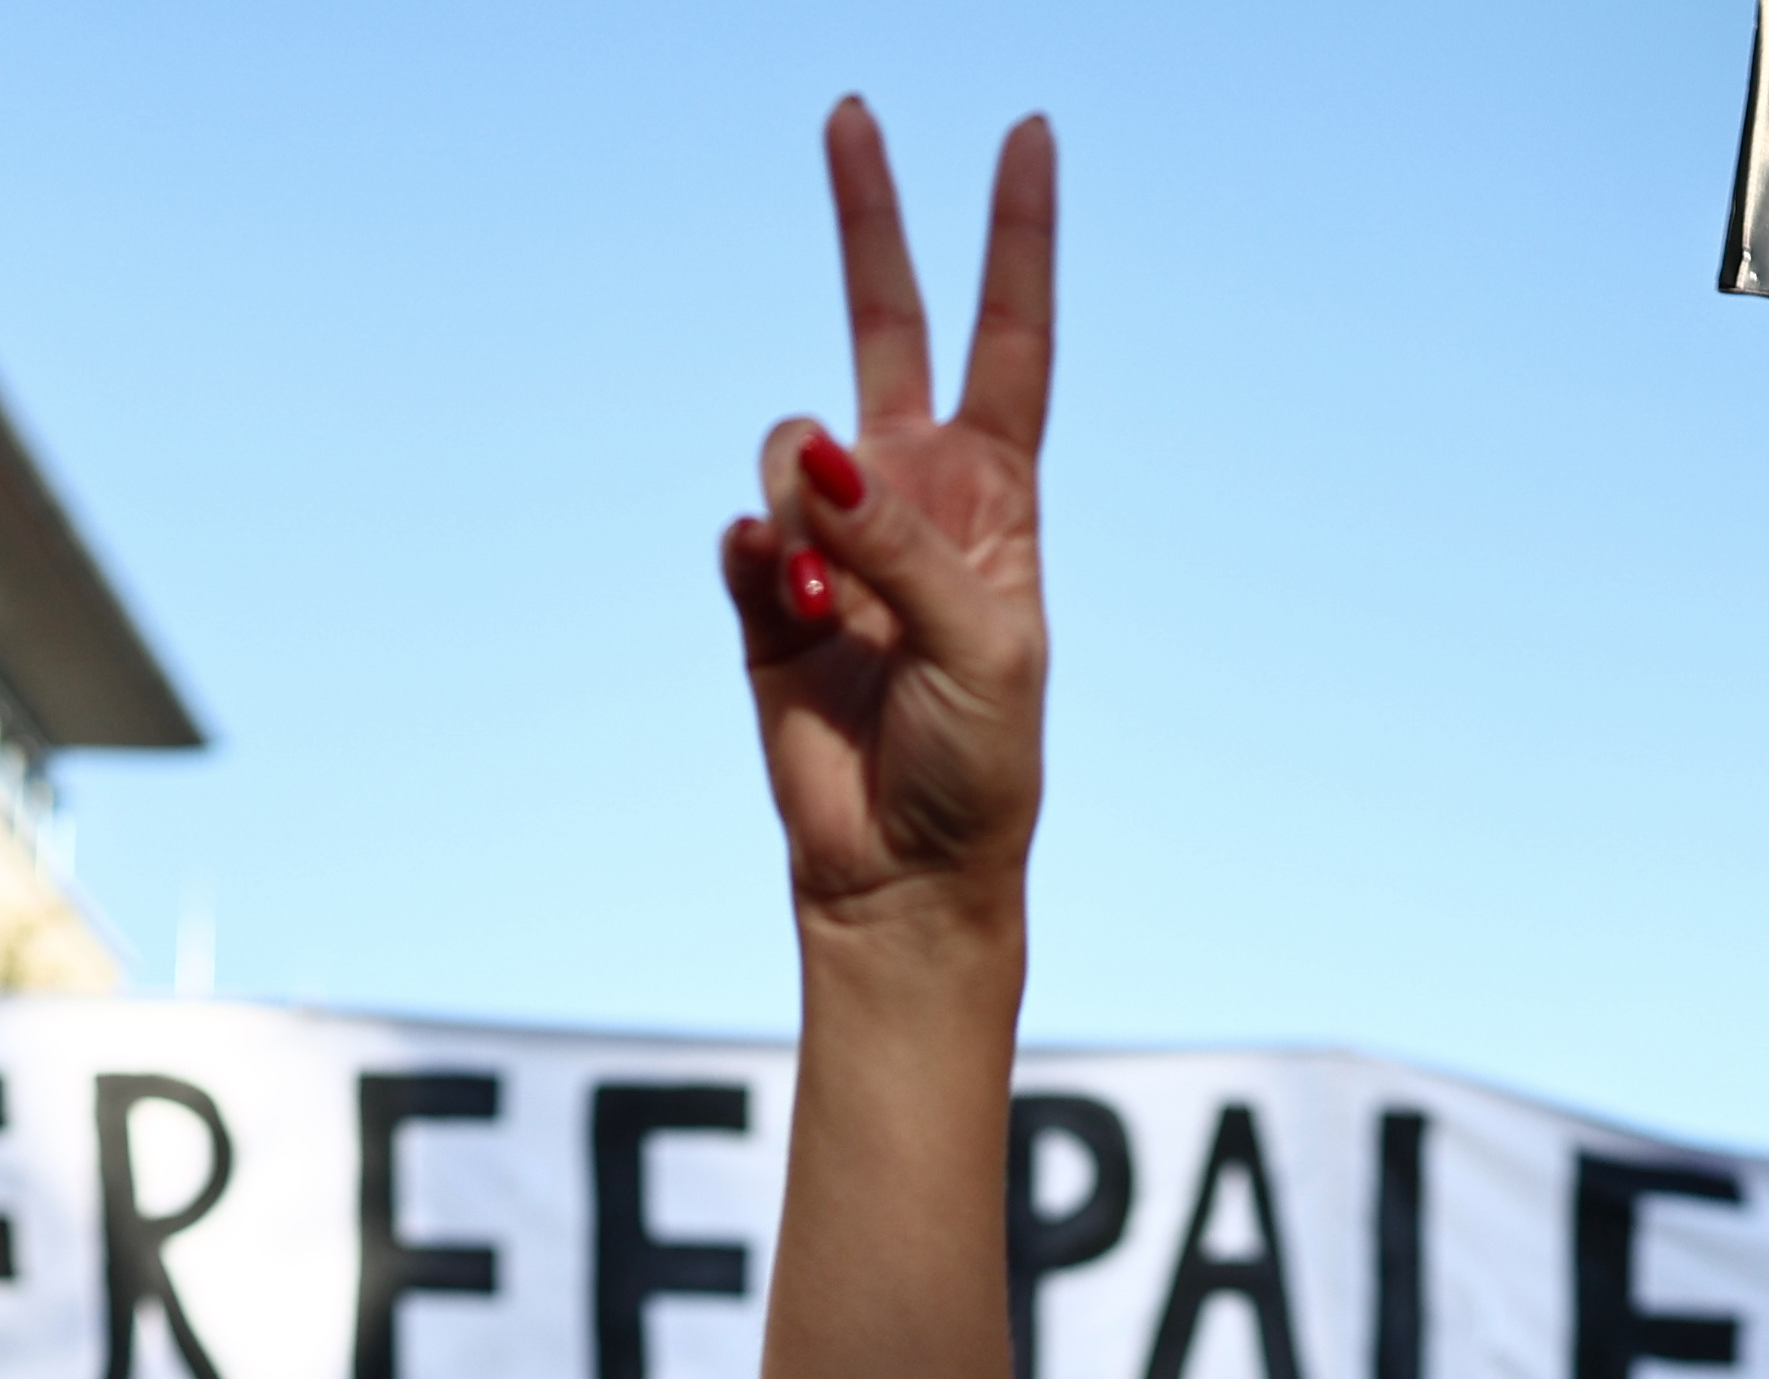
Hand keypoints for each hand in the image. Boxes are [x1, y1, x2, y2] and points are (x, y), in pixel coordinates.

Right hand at [717, 102, 1052, 950]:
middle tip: (851, 113)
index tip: (1029, 134)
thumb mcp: (977, 644)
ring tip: (828, 599)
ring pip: (788, 447)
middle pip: (887, 328)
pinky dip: (756, 564)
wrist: (900, 874)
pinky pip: (739, 536)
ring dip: (800, 505)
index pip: (1008, 340)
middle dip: (870, 224)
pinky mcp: (762, 598)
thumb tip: (809, 450)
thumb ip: (897, 537)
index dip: (1018, 241)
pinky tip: (783, 609)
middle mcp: (910, 498)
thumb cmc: (976, 766)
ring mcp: (833, 541)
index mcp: (993, 498)